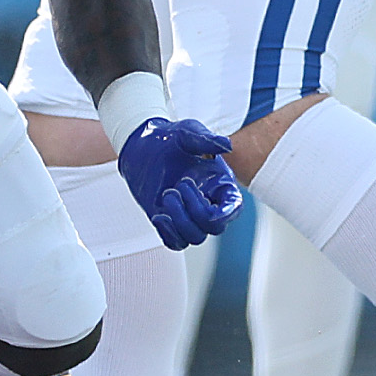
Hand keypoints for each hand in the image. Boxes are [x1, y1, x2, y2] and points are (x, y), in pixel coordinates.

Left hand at [116, 116, 242, 248]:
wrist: (142, 144)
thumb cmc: (170, 137)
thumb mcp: (187, 133)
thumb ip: (205, 139)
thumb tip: (226, 145)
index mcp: (220, 185)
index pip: (233, 208)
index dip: (225, 214)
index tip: (209, 205)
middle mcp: (208, 203)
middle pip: (214, 228)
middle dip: (195, 211)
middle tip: (178, 185)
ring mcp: (188, 214)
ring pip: (195, 237)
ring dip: (180, 221)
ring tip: (167, 195)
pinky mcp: (169, 220)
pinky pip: (175, 243)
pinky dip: (168, 235)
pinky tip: (158, 216)